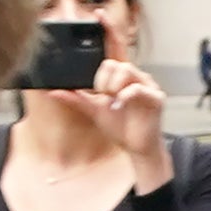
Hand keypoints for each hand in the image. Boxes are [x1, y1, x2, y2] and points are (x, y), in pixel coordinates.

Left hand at [32, 77, 175, 181]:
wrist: (137, 147)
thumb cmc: (121, 127)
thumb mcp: (94, 111)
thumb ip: (76, 100)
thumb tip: (54, 92)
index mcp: (122, 79)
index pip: (109, 63)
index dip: (99, 75)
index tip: (97, 92)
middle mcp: (136, 79)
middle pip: (117, 64)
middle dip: (105, 80)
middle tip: (104, 96)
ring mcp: (148, 87)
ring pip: (128, 70)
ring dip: (115, 84)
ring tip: (113, 100)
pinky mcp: (156, 98)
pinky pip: (140, 88)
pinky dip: (126, 94)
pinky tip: (120, 104)